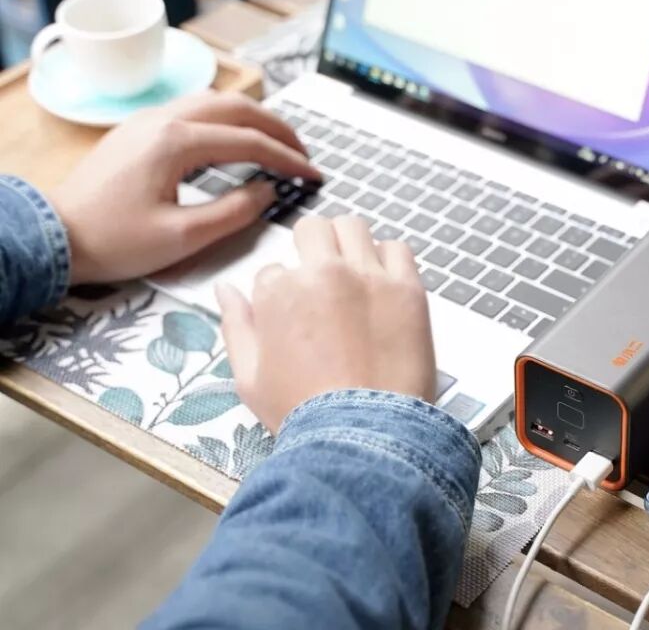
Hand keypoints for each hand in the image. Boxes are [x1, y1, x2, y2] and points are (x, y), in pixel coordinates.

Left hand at [50, 91, 321, 284]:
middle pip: (237, 107)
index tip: (313, 174)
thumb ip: (235, 212)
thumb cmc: (113, 241)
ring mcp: (148, 121)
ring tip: (276, 143)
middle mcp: (163, 120)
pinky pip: (193, 110)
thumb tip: (267, 192)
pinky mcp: (139, 130)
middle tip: (303, 152)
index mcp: (175, 143)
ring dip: (251, 118)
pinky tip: (235, 139)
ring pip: (214, 101)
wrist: (55, 238)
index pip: (249, 141)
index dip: (288, 159)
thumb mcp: (184, 237)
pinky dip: (226, 119)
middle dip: (277, 128)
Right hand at [215, 216, 435, 432]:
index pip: (273, 271)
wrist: (362, 435)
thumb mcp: (249, 379)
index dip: (282, 293)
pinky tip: (385, 283)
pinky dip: (390, 258)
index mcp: (279, 292)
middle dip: (313, 248)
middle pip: (313, 230)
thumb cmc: (305, 414)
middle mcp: (323, 273)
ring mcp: (368, 277)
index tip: (297, 316)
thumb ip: (236, 325)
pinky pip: (398, 249)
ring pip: (354, 228)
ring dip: (349, 244)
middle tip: (323, 279)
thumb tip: (225, 291)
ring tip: (354, 274)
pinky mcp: (407, 289)